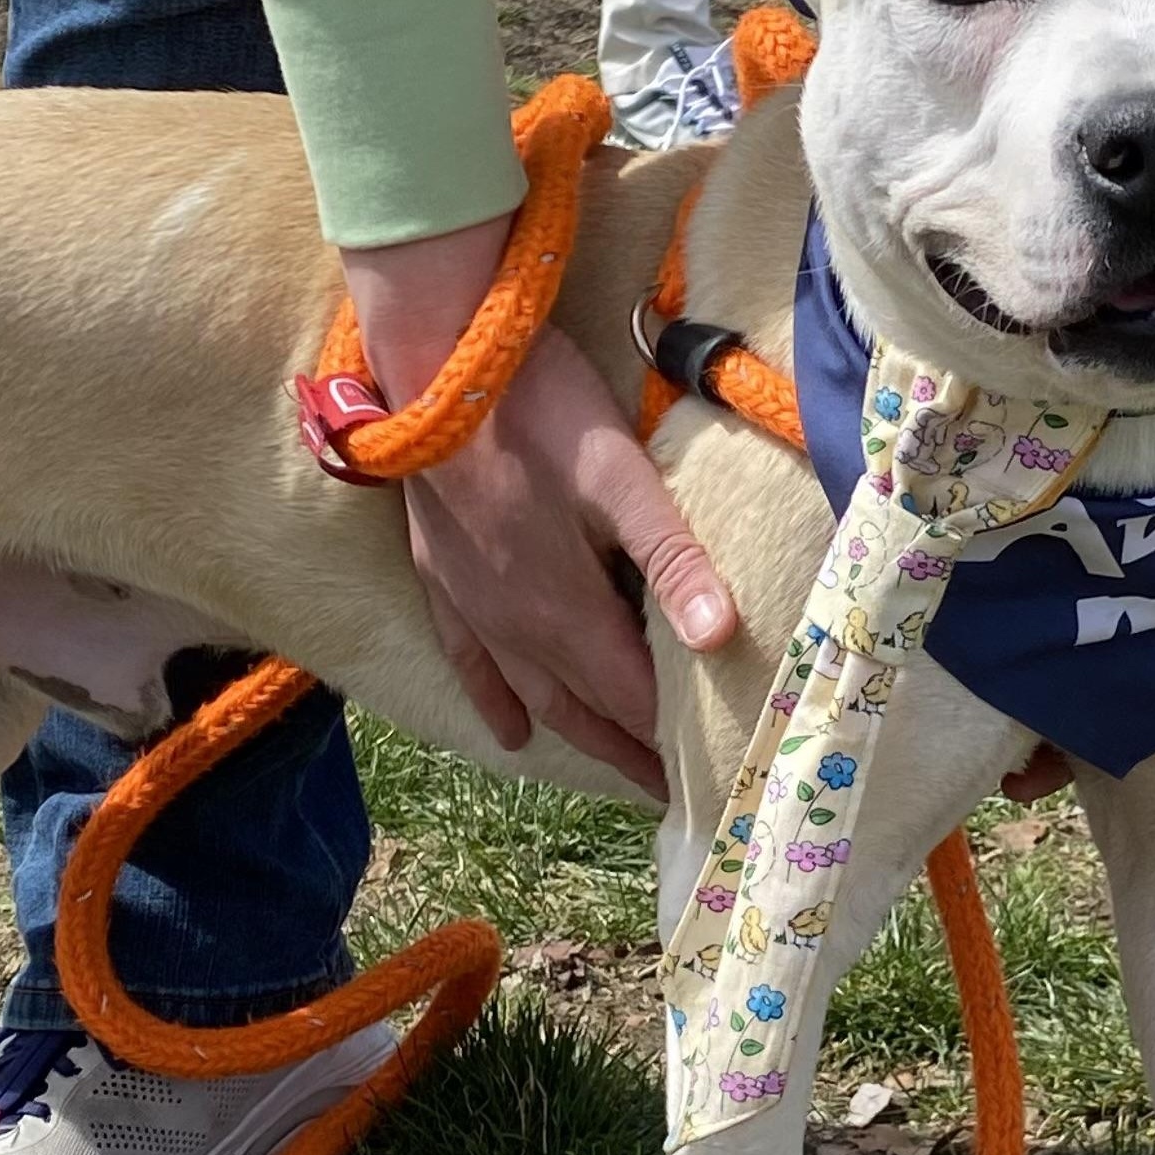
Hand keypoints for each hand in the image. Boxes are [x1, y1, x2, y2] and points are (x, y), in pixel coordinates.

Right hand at [343, 218, 736, 796]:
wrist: (432, 364)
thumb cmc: (536, 410)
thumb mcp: (619, 476)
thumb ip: (670, 557)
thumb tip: (721, 637)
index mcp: (563, 609)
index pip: (629, 694)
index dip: (669, 736)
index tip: (707, 773)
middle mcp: (514, 626)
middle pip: (582, 707)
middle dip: (630, 749)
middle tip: (672, 790)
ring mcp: (471, 604)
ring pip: (529, 692)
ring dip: (575, 733)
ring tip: (613, 766)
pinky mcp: (440, 574)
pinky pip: (469, 659)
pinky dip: (494, 699)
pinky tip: (507, 729)